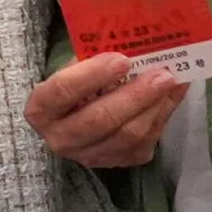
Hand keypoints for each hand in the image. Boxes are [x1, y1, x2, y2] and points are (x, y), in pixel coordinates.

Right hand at [25, 55, 182, 169]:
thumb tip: (133, 48)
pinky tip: (171, 96)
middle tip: (161, 74)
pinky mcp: (116, 162)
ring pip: (127, 135)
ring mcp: (89, 156)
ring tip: (171, 82)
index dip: (92, 75)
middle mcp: (59, 138)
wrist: (76, 120)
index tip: (122, 59)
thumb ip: (93, 61)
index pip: (62, 91)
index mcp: (40, 109)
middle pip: (100, 119)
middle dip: (134, 95)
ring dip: (154, 106)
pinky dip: (162, 117)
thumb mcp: (73, 70)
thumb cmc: (76, 85)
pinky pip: (144, 143)